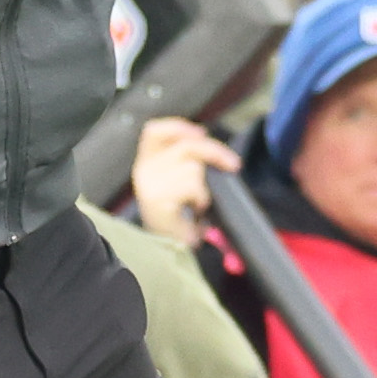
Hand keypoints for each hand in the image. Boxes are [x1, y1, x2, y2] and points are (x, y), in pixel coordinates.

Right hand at [131, 118, 238, 245]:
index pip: (154, 131)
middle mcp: (143, 170)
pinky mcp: (158, 199)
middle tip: (233, 164)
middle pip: (185, 146)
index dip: (179, 127)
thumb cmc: (176, 216)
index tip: (201, 133)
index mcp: (144, 163)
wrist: (166, 249)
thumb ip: (182, 159)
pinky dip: (202, 199)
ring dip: (204, 187)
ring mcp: (149, 184)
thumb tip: (202, 135)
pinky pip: (193, 187)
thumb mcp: (174, 181)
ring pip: (193, 168)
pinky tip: (194, 210)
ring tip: (196, 203)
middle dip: (214, 152)